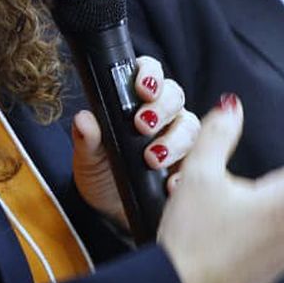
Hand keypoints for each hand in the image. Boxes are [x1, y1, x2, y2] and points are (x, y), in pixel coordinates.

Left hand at [71, 57, 199, 230]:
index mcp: (134, 101)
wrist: (111, 210)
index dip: (151, 74)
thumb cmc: (100, 173)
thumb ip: (86, 138)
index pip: (149, 72)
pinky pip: (199, 162)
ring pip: (190, 126)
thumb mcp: (88, 157)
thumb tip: (84, 120)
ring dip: (174, 141)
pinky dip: (185, 172)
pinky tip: (171, 184)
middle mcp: (162, 114)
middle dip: (162, 109)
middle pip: (174, 96)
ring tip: (153, 159)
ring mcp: (178, 138)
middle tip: (143, 126)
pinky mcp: (190, 165)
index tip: (143, 89)